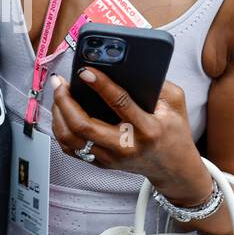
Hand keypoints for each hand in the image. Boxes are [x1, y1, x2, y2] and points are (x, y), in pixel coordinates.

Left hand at [49, 70, 210, 203]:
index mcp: (147, 129)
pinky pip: (71, 148)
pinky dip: (60, 128)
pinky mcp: (101, 163)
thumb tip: (128, 66)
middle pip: (83, 126)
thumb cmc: (174, 132)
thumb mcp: (175, 103)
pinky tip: (61, 112)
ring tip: (58, 94)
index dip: (100, 84)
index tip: (85, 70)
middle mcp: (126, 146)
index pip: (119, 104)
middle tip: (60, 82)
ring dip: (58, 114)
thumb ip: (158, 83)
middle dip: (65, 101)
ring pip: (71, 139)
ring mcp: (110, 158)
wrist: (173, 168)